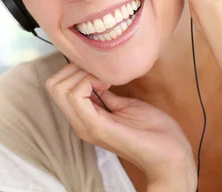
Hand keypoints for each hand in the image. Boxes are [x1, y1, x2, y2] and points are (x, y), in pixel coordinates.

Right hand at [46, 63, 196, 189]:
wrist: (169, 154)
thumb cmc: (152, 130)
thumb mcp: (123, 105)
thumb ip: (105, 95)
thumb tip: (96, 76)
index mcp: (84, 117)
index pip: (57, 86)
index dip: (75, 70)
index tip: (99, 72)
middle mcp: (79, 123)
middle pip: (53, 85)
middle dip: (73, 68)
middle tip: (99, 73)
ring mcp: (85, 125)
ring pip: (59, 88)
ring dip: (81, 74)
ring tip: (104, 79)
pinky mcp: (96, 126)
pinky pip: (76, 96)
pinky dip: (88, 81)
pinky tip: (107, 85)